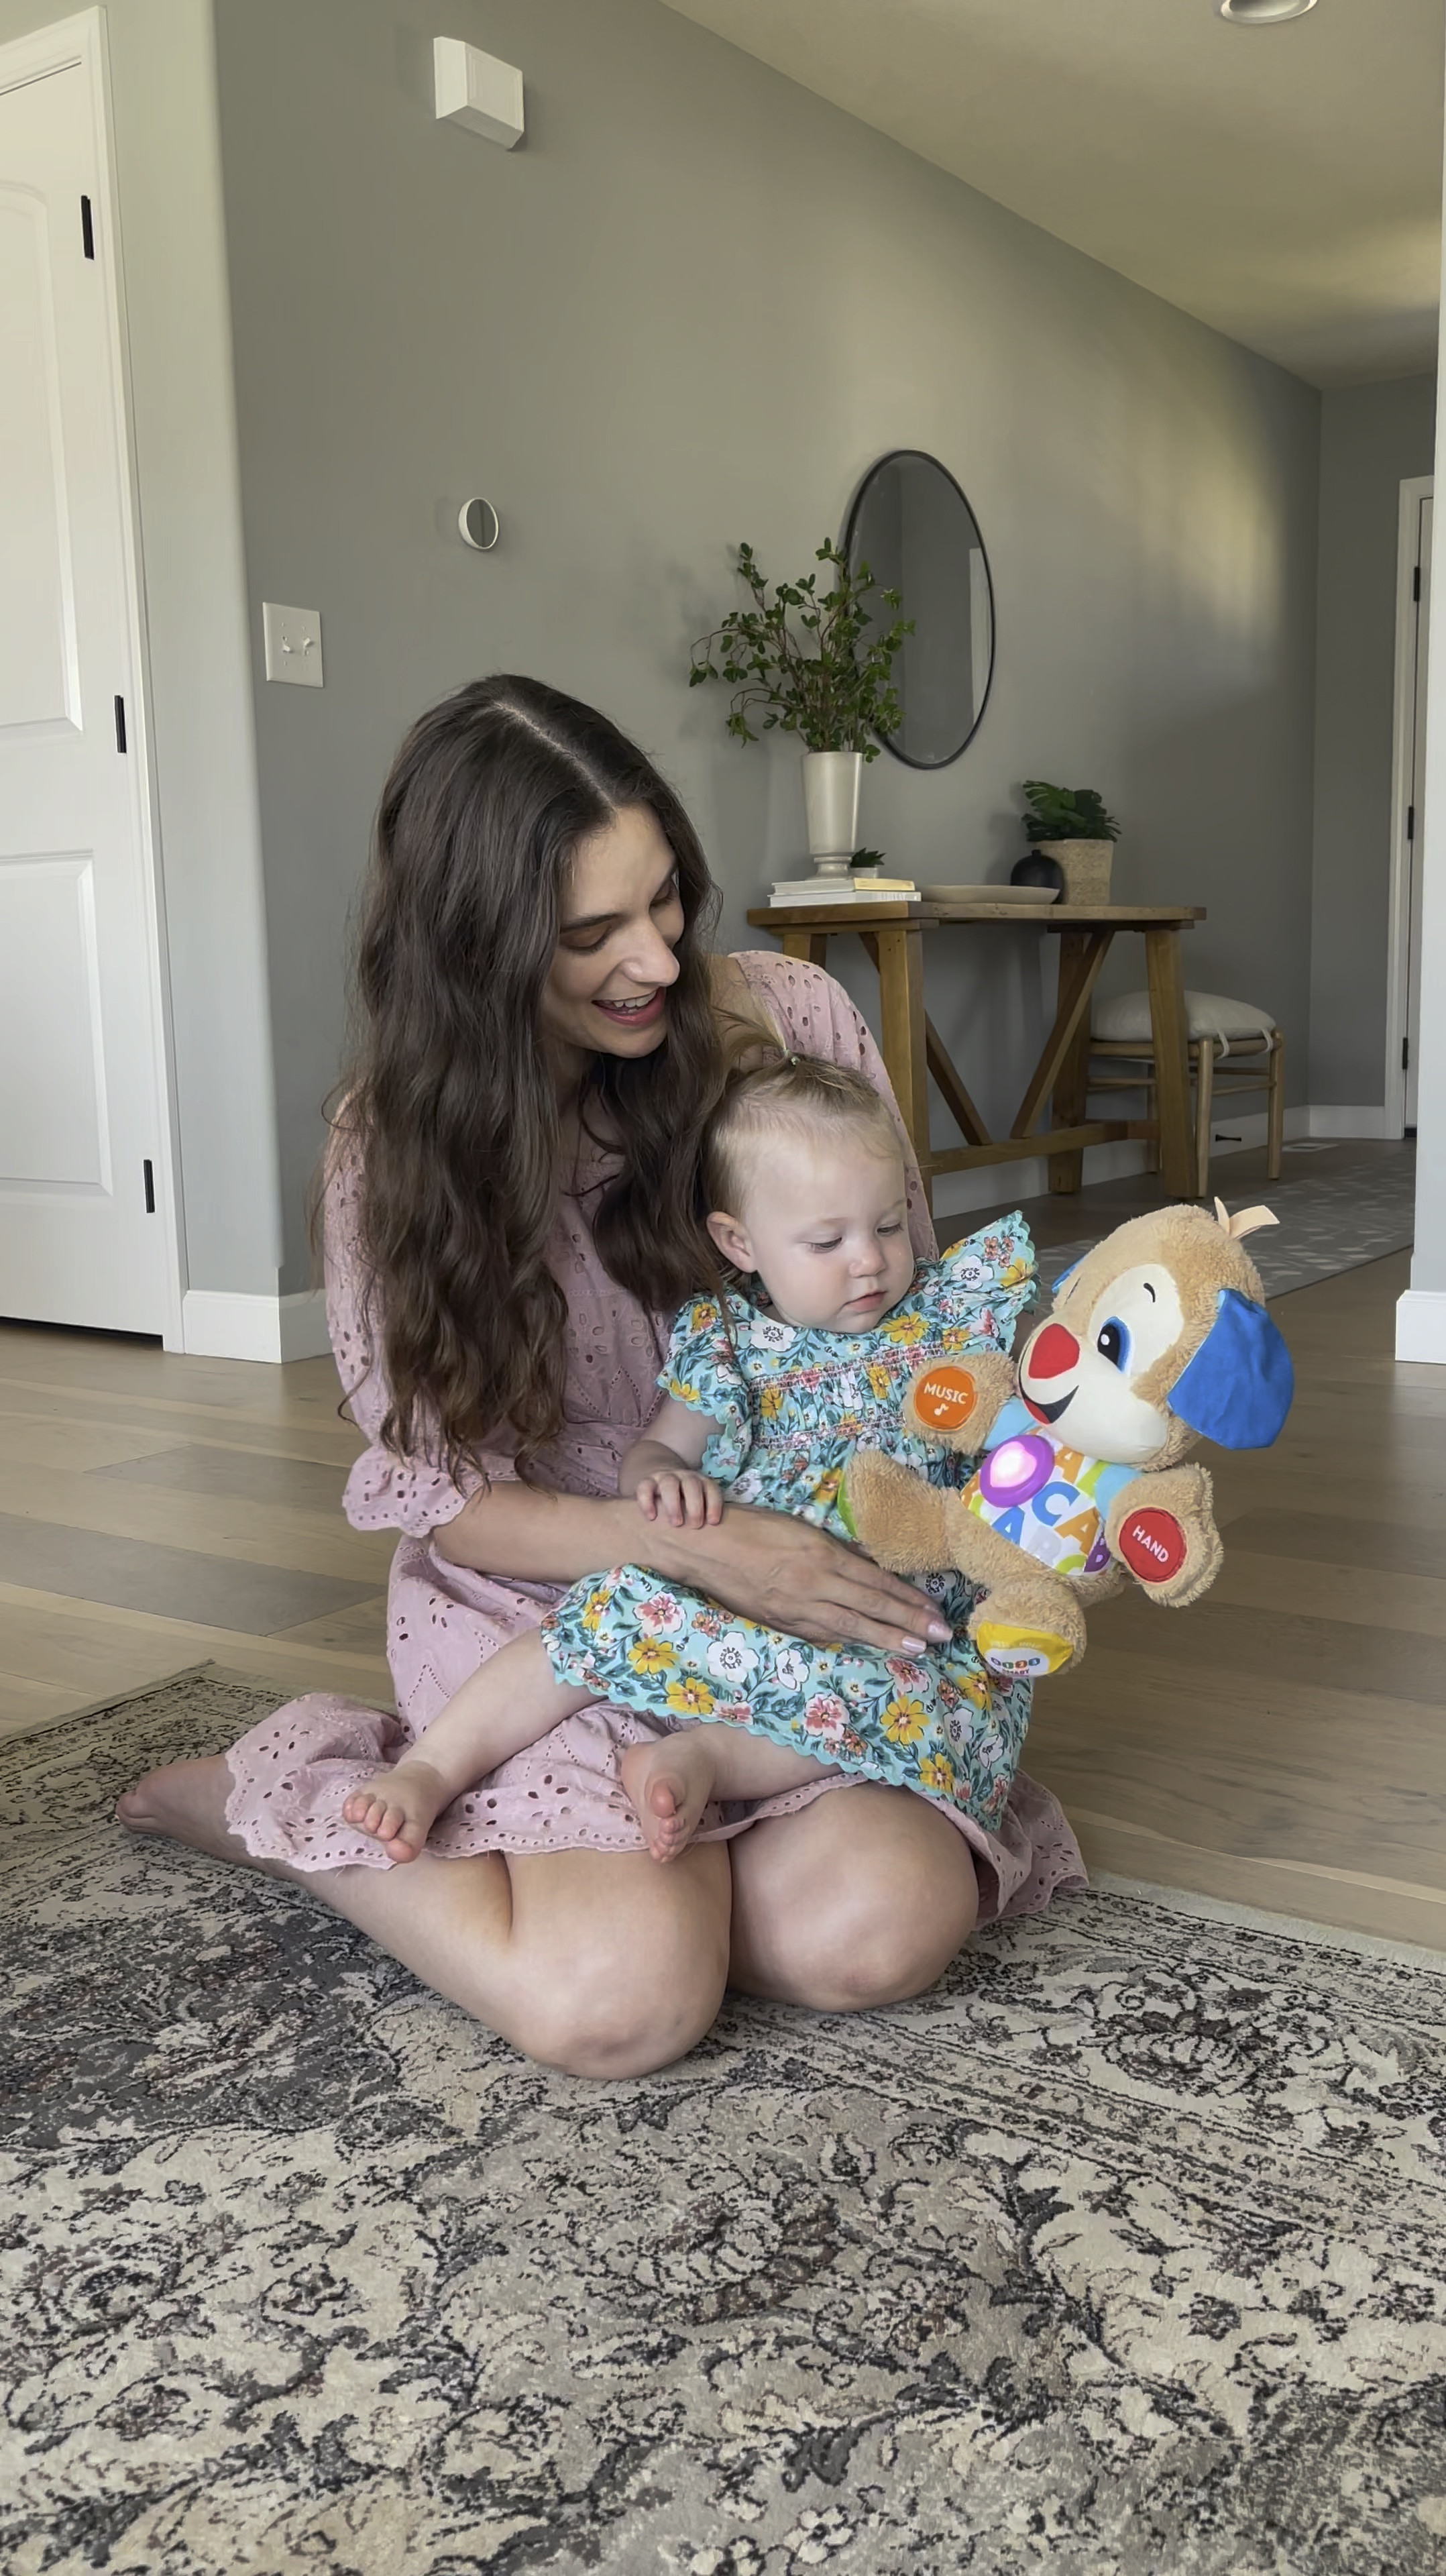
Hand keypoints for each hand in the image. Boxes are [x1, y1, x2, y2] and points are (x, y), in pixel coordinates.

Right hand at [635, 1469, 723, 1529]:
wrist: (660, 1481)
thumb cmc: (683, 1503)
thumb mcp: (696, 1505)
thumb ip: (703, 1515)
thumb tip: (710, 1540)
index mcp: (700, 1482)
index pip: (710, 1488)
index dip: (714, 1504)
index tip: (713, 1522)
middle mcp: (684, 1477)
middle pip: (691, 1485)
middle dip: (695, 1506)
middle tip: (695, 1525)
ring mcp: (664, 1477)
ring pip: (669, 1484)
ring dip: (673, 1504)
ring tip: (676, 1523)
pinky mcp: (646, 1481)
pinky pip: (645, 1487)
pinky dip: (647, 1502)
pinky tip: (651, 1517)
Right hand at [660, 1504, 953, 1655]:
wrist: (703, 1546)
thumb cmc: (751, 1527)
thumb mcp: (799, 1528)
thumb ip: (835, 1549)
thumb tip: (867, 1563)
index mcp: (821, 1554)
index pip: (876, 1581)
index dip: (908, 1599)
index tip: (934, 1611)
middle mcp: (813, 1583)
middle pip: (870, 1607)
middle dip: (909, 1623)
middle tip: (940, 1637)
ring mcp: (796, 1607)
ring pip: (849, 1627)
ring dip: (885, 1638)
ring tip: (916, 1648)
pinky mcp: (780, 1622)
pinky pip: (821, 1633)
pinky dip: (848, 1641)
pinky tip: (867, 1646)